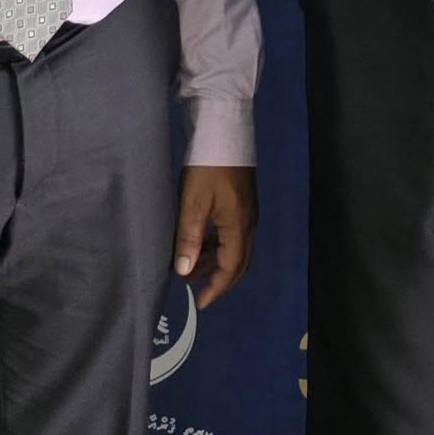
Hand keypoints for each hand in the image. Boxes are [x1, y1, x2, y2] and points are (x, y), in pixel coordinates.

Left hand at [174, 164, 257, 307]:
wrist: (224, 130)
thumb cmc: (207, 167)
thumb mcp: (193, 203)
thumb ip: (189, 238)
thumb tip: (184, 272)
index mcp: (239, 226)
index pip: (232, 268)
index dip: (217, 288)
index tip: (201, 304)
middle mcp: (249, 222)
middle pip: (240, 262)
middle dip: (219, 280)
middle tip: (198, 292)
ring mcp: (248, 211)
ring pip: (237, 248)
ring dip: (218, 262)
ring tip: (193, 268)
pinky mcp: (243, 201)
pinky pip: (234, 234)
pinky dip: (220, 246)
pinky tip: (202, 243)